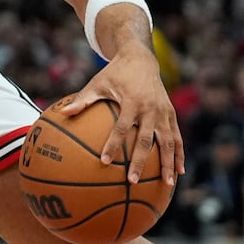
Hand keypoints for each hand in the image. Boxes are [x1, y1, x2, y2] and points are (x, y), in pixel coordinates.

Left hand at [56, 44, 184, 185]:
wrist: (141, 59)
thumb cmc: (115, 74)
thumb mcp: (97, 83)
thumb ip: (83, 100)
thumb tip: (63, 114)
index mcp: (131, 101)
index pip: (121, 126)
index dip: (113, 144)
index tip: (104, 161)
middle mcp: (150, 108)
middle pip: (146, 140)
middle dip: (140, 162)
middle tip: (133, 181)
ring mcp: (163, 112)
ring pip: (168, 141)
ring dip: (168, 163)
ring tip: (167, 184)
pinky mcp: (170, 114)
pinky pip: (177, 137)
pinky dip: (179, 154)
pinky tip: (179, 172)